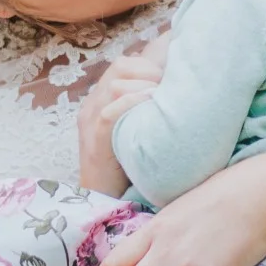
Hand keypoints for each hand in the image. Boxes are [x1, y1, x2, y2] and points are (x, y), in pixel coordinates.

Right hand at [76, 44, 167, 194]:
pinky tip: (152, 104)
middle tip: (170, 88)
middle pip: (120, 68)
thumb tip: (175, 90)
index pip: (123, 64)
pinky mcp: (94, 143)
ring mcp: (90, 124)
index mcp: (101, 99)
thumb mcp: (136, 127)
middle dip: (151, 72)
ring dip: (145, 87)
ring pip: (115, 86)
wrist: (104, 201)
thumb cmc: (127, 164)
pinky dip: (132, 103)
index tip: (170, 79)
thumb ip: (146, 108)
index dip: (149, 65)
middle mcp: (92, 106)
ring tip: (164, 97)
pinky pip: (108, 114)